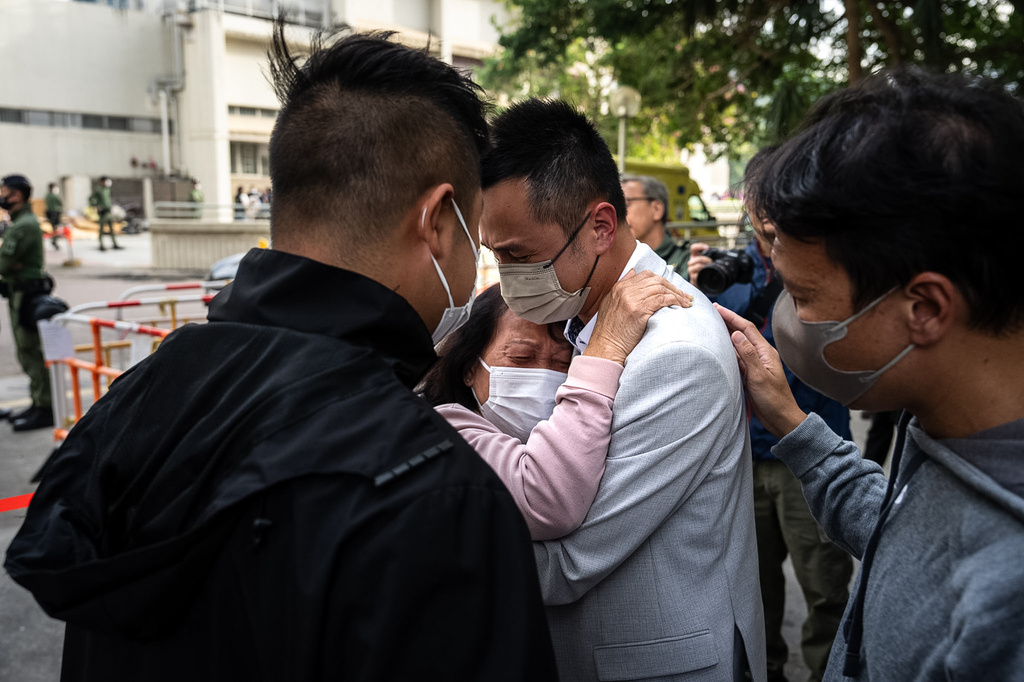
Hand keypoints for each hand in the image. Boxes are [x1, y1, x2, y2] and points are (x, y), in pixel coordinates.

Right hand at [585, 271, 692, 364]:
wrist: (606, 347)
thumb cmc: (610, 332)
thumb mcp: (610, 305)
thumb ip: (622, 289)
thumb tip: (634, 273)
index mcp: (619, 287)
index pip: (646, 275)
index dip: (662, 281)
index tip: (672, 289)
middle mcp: (625, 290)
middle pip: (656, 280)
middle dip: (673, 287)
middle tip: (684, 296)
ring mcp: (632, 299)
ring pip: (661, 288)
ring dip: (677, 295)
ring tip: (686, 302)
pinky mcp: (639, 310)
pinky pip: (662, 299)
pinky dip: (675, 301)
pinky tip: (681, 306)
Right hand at [687, 242, 711, 282]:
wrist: (701, 280)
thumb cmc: (705, 268)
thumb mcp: (708, 259)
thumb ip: (715, 253)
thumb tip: (723, 248)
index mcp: (695, 256)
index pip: (693, 248)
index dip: (699, 246)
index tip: (707, 247)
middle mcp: (692, 262)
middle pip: (696, 258)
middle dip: (705, 259)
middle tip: (711, 261)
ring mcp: (691, 269)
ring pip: (697, 265)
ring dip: (704, 266)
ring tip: (709, 267)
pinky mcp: (693, 277)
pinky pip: (697, 274)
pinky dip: (703, 272)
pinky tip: (706, 272)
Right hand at [715, 303, 806, 438]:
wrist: (780, 419)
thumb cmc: (774, 400)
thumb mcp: (760, 376)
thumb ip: (748, 354)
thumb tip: (736, 334)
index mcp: (766, 352)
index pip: (747, 328)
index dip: (732, 317)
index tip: (718, 309)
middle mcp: (760, 356)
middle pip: (742, 333)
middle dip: (728, 321)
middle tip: (712, 312)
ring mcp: (754, 365)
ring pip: (738, 345)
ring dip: (726, 335)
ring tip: (712, 326)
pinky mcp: (749, 374)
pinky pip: (736, 358)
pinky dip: (727, 351)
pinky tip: (719, 348)